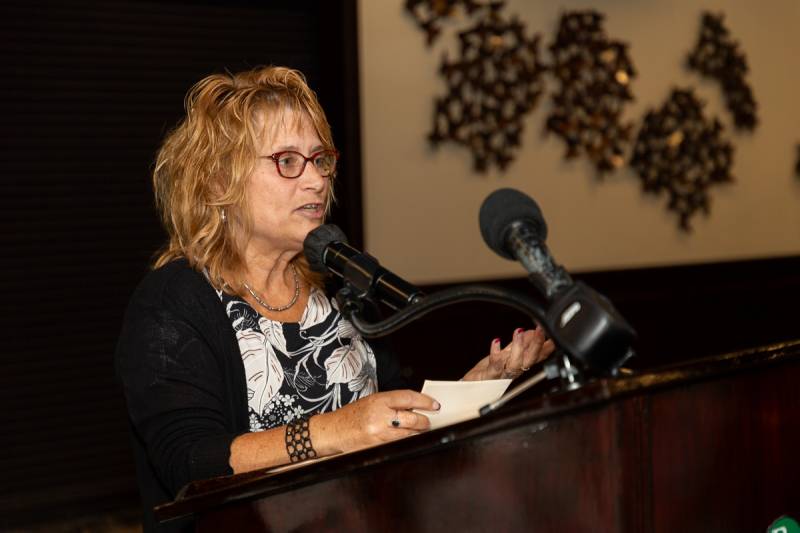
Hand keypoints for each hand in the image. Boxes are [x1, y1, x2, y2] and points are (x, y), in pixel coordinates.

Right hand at [312, 390, 439, 453]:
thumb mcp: (371, 401)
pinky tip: (406, 439)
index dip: (425, 401)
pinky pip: (398, 445)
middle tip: (427, 421)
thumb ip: (391, 403)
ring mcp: (379, 433)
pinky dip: (405, 442)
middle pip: (412, 418)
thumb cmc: (351, 415)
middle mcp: (380, 416)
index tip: (434, 405)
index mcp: (379, 400)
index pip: (408, 397)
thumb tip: (414, 406)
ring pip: (408, 434)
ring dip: (416, 433)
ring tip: (418, 430)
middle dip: (424, 420)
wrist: (333, 431)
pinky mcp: (377, 447)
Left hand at [462, 326, 554, 380]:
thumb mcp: (506, 355)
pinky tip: (497, 342)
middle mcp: (513, 371)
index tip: (553, 335)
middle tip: (541, 330)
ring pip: (514, 364)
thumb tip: (532, 332)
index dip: (546, 347)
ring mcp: (502, 375)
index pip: (537, 356)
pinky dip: (496, 354)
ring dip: (519, 348)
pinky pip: (494, 367)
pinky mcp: (489, 377)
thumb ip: (519, 345)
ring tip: (519, 332)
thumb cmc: (489, 372)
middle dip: (537, 345)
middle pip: (529, 360)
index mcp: (519, 365)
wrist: (472, 387)